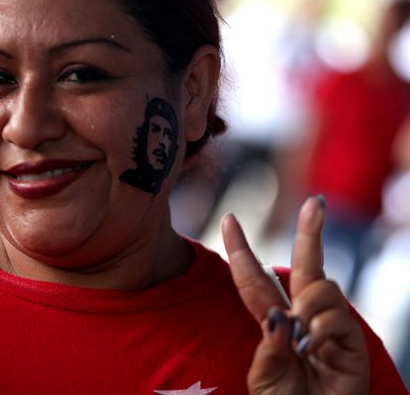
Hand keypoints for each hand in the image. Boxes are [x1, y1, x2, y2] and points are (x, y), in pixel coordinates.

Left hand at [222, 196, 369, 394]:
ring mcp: (328, 323)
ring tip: (302, 337)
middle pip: (304, 263)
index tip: (228, 219)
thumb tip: (281, 314)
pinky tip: (314, 347)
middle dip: (311, 231)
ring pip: (319, 285)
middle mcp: (302, 313)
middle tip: (315, 203)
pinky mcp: (351, 338)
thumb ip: (270, 344)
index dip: (241, 249)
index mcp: (274, 319)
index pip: (254, 278)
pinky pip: (334, 313)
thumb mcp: (265, 374)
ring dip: (306, 306)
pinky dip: (319, 328)